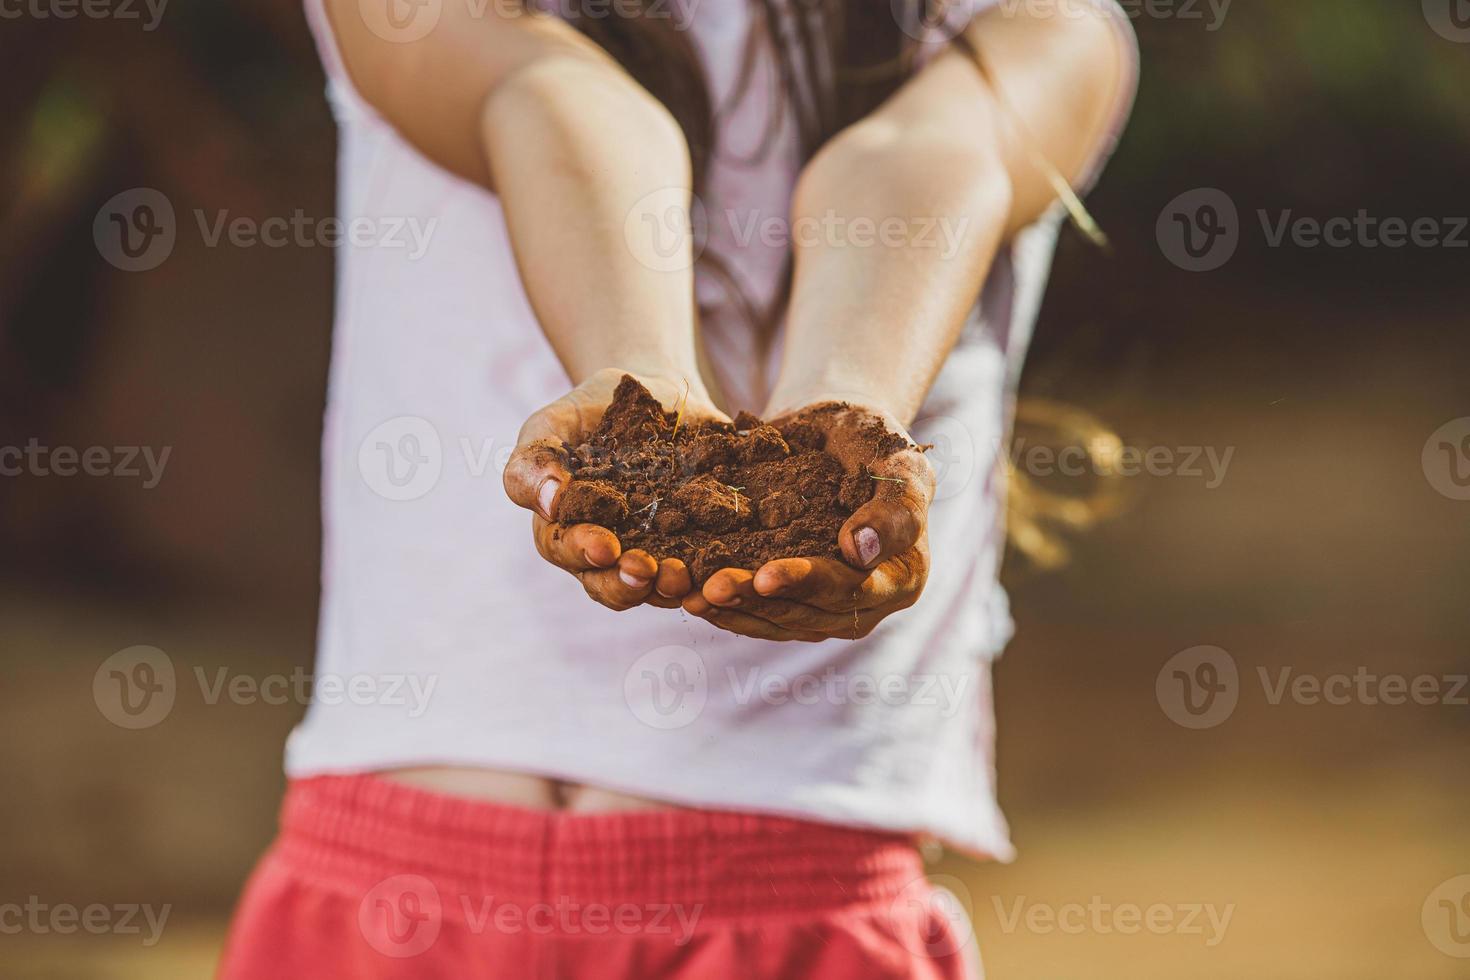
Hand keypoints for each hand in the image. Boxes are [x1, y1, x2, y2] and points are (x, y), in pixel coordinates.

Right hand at [503, 367, 727, 610]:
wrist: (656, 392)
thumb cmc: (591, 410)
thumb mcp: (553, 423)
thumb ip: (535, 459)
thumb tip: (551, 500)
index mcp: (565, 528)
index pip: (566, 550)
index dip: (583, 552)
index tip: (604, 547)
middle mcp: (608, 552)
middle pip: (610, 584)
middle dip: (627, 583)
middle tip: (647, 572)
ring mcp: (654, 551)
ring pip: (655, 587)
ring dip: (667, 587)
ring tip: (683, 578)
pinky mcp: (696, 542)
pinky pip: (701, 567)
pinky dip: (709, 571)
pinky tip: (721, 567)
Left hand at [682, 400, 934, 640]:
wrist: (835, 431)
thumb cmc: (876, 439)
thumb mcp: (900, 460)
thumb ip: (894, 507)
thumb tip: (858, 552)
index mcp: (903, 578)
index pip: (852, 590)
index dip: (807, 583)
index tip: (764, 573)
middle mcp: (866, 604)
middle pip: (809, 614)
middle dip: (758, 601)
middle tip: (711, 588)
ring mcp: (827, 606)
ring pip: (777, 620)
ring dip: (734, 610)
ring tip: (691, 596)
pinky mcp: (792, 598)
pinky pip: (758, 611)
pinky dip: (724, 604)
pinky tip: (687, 593)